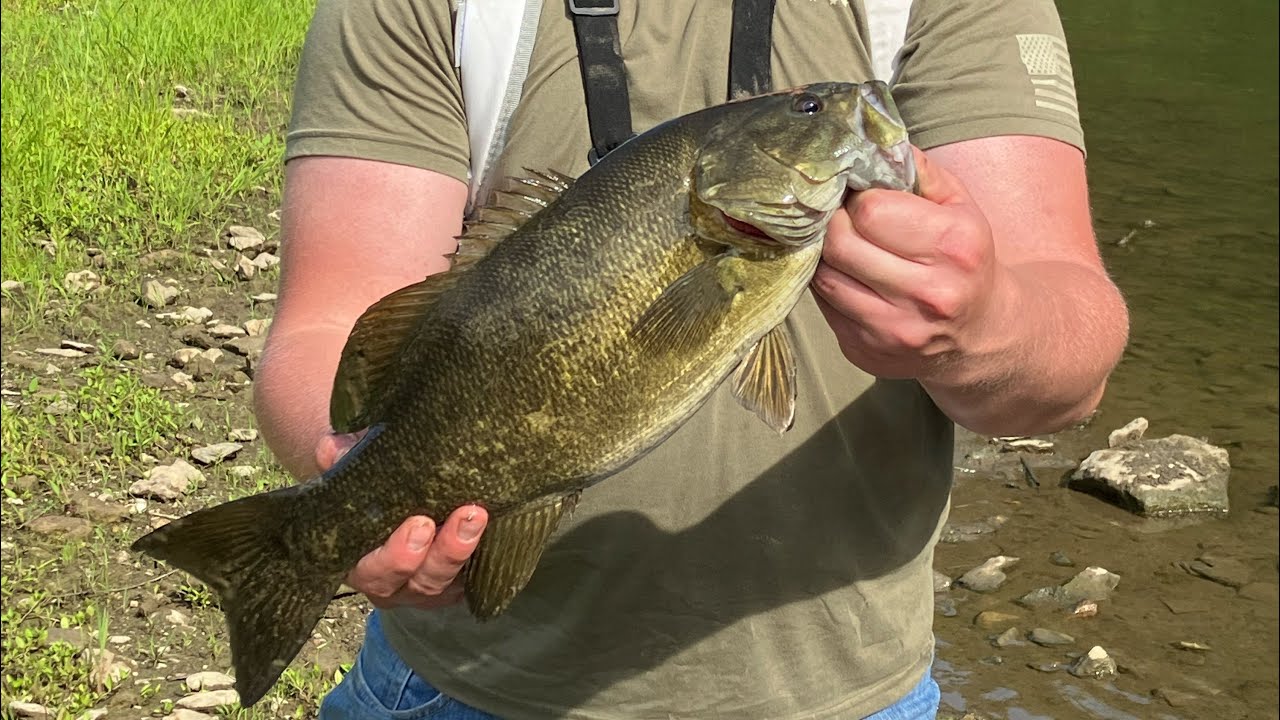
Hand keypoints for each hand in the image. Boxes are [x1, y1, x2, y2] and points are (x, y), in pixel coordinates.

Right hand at [317, 432, 488, 609]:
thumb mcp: (351, 467)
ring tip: (480, 514)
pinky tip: (500, 526)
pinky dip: (486, 556)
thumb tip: (331, 447)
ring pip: (448, 582)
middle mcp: (392, 583)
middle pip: (420, 581)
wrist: (390, 487)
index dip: (396, 555)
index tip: (419, 523)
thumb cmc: (366, 483)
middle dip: (444, 552)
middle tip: (466, 516)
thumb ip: (339, 458)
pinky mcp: (455, 581)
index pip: (372, 571)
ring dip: (466, 549)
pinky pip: (474, 578)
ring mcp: (426, 585)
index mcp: (357, 562)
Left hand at [812, 147, 1006, 381]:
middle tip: (836, 214)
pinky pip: (824, 306)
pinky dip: (827, 284)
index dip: (855, 198)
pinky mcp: (867, 352)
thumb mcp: (959, 206)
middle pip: (839, 244)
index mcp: (953, 247)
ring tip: (838, 242)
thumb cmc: (965, 259)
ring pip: (823, 277)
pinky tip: (845, 274)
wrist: (981, 335)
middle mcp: (927, 294)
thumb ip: (916, 169)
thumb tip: (867, 140)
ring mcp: (894, 329)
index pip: (869, 211)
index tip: (857, 195)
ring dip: (823, 254)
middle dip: (831, 222)